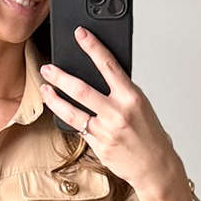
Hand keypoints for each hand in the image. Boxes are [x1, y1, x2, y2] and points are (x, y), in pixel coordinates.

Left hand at [39, 27, 176, 192]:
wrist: (154, 166)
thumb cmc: (149, 134)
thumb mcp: (140, 105)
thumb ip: (121, 91)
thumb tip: (100, 75)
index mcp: (131, 97)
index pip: (108, 65)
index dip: (92, 47)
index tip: (80, 34)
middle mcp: (118, 112)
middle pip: (82, 89)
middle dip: (60, 77)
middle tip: (48, 68)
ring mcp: (106, 131)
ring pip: (73, 111)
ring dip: (55, 98)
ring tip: (46, 88)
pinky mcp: (98, 145)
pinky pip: (77, 128)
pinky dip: (66, 117)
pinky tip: (58, 109)